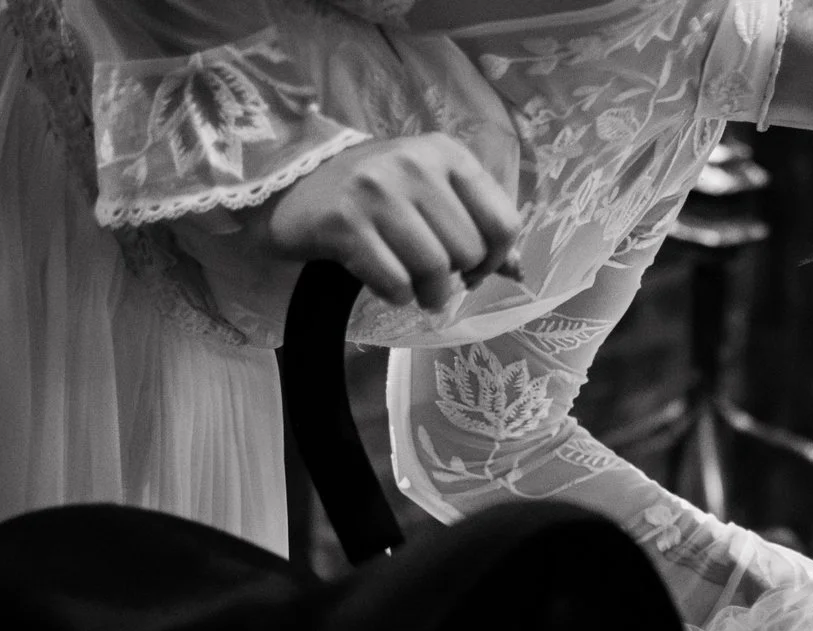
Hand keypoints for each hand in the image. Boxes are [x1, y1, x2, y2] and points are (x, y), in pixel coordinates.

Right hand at [244, 134, 520, 311]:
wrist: (292, 189)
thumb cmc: (374, 197)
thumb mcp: (430, 195)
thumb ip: (477, 227)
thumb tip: (519, 273)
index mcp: (445, 152)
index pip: (503, 222)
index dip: (494, 259)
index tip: (472, 268)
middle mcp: (413, 163)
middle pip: (468, 252)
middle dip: (456, 278)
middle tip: (432, 277)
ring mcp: (376, 190)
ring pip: (435, 270)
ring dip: (428, 294)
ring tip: (414, 288)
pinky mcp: (345, 223)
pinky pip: (395, 284)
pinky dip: (396, 296)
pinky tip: (383, 282)